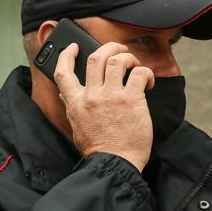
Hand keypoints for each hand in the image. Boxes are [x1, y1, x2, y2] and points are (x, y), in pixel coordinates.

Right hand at [55, 42, 154, 170]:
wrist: (115, 164)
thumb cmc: (99, 149)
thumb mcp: (77, 127)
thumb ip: (72, 107)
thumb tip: (64, 94)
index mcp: (76, 102)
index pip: (63, 72)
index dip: (67, 54)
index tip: (74, 47)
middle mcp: (92, 95)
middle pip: (96, 57)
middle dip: (109, 47)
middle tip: (119, 49)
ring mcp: (112, 96)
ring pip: (117, 60)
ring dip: (128, 57)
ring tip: (135, 64)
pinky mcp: (132, 100)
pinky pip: (140, 74)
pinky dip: (146, 72)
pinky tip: (149, 82)